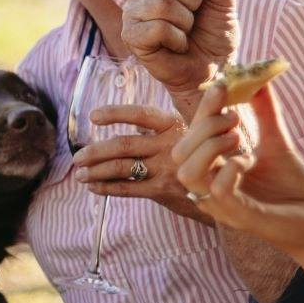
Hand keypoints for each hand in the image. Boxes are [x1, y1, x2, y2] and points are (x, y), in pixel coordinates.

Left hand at [78, 104, 209, 221]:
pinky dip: (107, 187)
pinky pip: (127, 188)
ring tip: (80, 173)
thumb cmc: (207, 154)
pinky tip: (93, 187)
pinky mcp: (162, 191)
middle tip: (77, 157)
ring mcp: (166, 169)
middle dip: (95, 151)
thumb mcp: (198, 129)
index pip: (140, 115)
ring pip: (121, 167)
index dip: (116, 113)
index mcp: (174, 125)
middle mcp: (169, 146)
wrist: (226, 189)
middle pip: (123, 145)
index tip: (93, 116)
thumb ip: (172, 120)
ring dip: (95, 171)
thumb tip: (150, 111)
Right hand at [121, 0, 236, 100]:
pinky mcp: (130, 36)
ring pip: (163, 4)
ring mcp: (132, 13)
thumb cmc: (215, 34)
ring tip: (185, 33)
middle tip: (193, 19)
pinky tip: (176, 45)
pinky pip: (157, 28)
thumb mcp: (225, 1)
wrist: (212, 70)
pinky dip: (177, 39)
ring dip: (186, 23)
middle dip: (193, 2)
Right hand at [172, 85, 303, 264]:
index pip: (192, 136)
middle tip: (236, 119)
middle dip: (205, 127)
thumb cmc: (292, 190)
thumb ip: (266, 116)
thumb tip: (260, 82)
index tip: (222, 85)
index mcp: (213, 171)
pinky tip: (250, 161)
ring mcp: (221, 205)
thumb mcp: (277, 145)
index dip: (203, 108)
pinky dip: (232, 167)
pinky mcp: (240, 217)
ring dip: (210, 147)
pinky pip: (219, 189)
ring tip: (239, 138)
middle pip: (180, 153)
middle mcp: (210, 188)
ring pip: (188, 172)